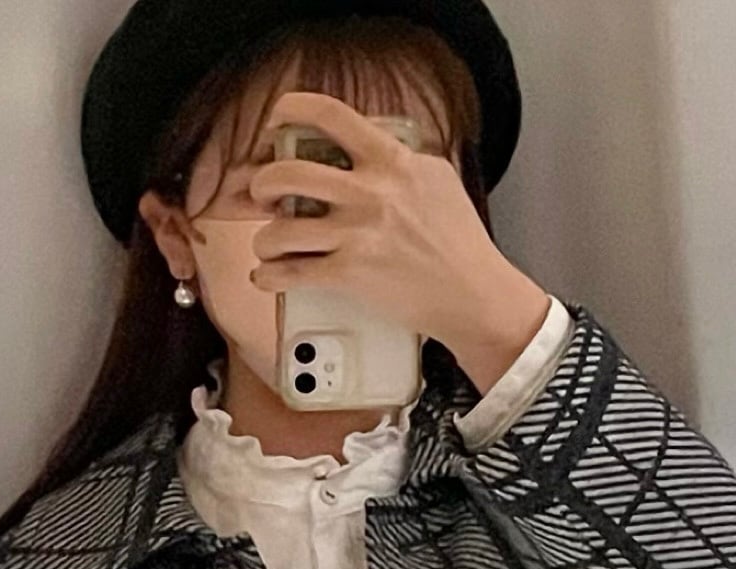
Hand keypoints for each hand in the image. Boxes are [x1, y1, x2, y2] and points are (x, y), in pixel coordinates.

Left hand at [225, 90, 552, 393]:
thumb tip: (368, 141)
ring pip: (281, 229)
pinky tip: (266, 276)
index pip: (330, 115)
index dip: (291, 109)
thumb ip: (399, 155)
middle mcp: (368, 193)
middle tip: (264, 193)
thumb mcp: (435, 176)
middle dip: (263, 182)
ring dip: (265, 237)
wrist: (472, 293)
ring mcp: (357, 236)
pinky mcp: (350, 276)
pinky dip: (269, 276)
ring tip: (269, 243)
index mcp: (389, 160)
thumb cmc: (459, 238)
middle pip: (288, 173)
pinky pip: (292, 274)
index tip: (278, 120)